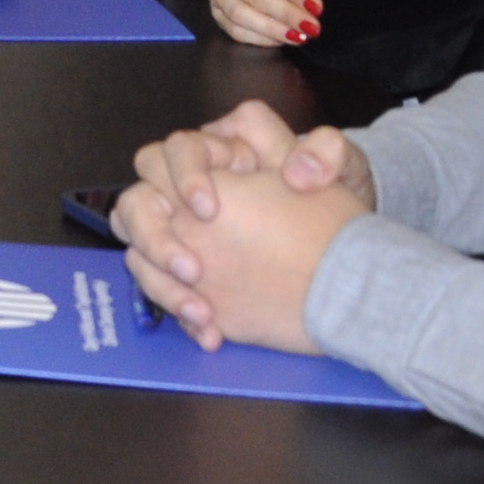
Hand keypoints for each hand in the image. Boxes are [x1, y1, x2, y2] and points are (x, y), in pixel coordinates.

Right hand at [113, 101, 374, 354]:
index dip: (185, 175)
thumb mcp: (343, 168)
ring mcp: (185, 236)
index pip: (179, 150)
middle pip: (140, 200)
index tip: (208, 209)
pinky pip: (162, 289)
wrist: (344, 256)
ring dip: (159, 281)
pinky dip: (180, 311)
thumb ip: (328, 153)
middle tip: (192, 270)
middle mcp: (190, 193)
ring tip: (199, 313)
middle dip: (155, 236)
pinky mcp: (192, 276)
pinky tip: (210, 333)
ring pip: (140, 248)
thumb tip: (299, 170)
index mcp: (221, 156)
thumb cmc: (336, 202)